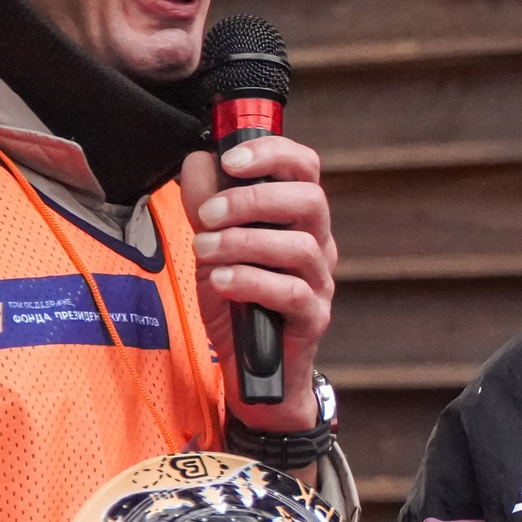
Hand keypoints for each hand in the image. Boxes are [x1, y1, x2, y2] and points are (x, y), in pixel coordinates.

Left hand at [180, 138, 335, 431]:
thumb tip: (201, 161)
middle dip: (253, 200)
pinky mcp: (313, 317)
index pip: (304, 168)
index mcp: (295, 217)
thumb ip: (206, 203)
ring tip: (205, 252)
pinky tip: (221, 281)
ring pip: (301, 247)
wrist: (251, 367)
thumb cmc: (237, 300)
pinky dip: (251, 281)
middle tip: (209, 215)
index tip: (231, 160)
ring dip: (244, 243)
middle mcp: (317, 243)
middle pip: (310, 201)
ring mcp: (320, 282)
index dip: (273, 153)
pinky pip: (292, 292)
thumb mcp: (211, 244)